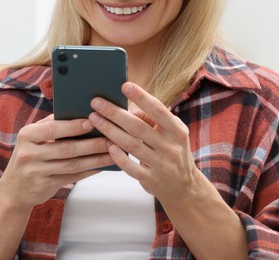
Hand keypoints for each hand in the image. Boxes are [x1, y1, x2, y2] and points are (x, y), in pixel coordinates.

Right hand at [0, 115, 114, 209]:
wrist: (13, 189)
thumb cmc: (29, 156)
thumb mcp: (31, 139)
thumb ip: (50, 126)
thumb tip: (79, 113)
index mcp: (26, 135)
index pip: (52, 129)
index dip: (73, 126)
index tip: (93, 121)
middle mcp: (28, 153)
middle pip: (65, 148)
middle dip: (91, 144)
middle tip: (110, 139)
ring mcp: (35, 172)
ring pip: (71, 164)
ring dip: (94, 159)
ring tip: (112, 153)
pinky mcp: (44, 186)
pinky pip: (71, 177)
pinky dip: (88, 171)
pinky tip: (101, 166)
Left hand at [87, 82, 206, 201]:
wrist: (184, 187)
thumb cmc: (172, 152)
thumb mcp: (171, 134)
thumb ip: (152, 120)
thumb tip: (128, 107)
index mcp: (177, 130)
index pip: (158, 110)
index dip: (141, 97)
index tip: (124, 85)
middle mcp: (170, 146)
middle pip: (138, 127)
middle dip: (115, 113)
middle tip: (96, 103)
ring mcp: (161, 164)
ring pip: (131, 145)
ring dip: (110, 131)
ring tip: (93, 119)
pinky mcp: (151, 179)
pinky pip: (131, 167)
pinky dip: (119, 157)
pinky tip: (107, 145)